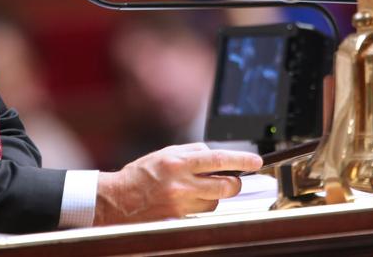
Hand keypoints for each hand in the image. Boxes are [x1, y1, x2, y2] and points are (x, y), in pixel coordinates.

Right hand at [93, 143, 262, 224]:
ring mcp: (181, 205)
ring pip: (215, 203)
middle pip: (225, 186)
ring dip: (214, 196)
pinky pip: (202, 214)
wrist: (117, 201)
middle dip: (233, 183)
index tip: (256, 161)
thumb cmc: (140, 175)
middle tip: (233, 180)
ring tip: (197, 191)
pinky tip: (188, 202)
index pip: (218, 159)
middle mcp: (181, 185)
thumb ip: (191, 153)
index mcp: (177, 163)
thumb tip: (216, 156)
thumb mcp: (164, 154)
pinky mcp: (179, 220)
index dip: (241, 160)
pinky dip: (201, 207)